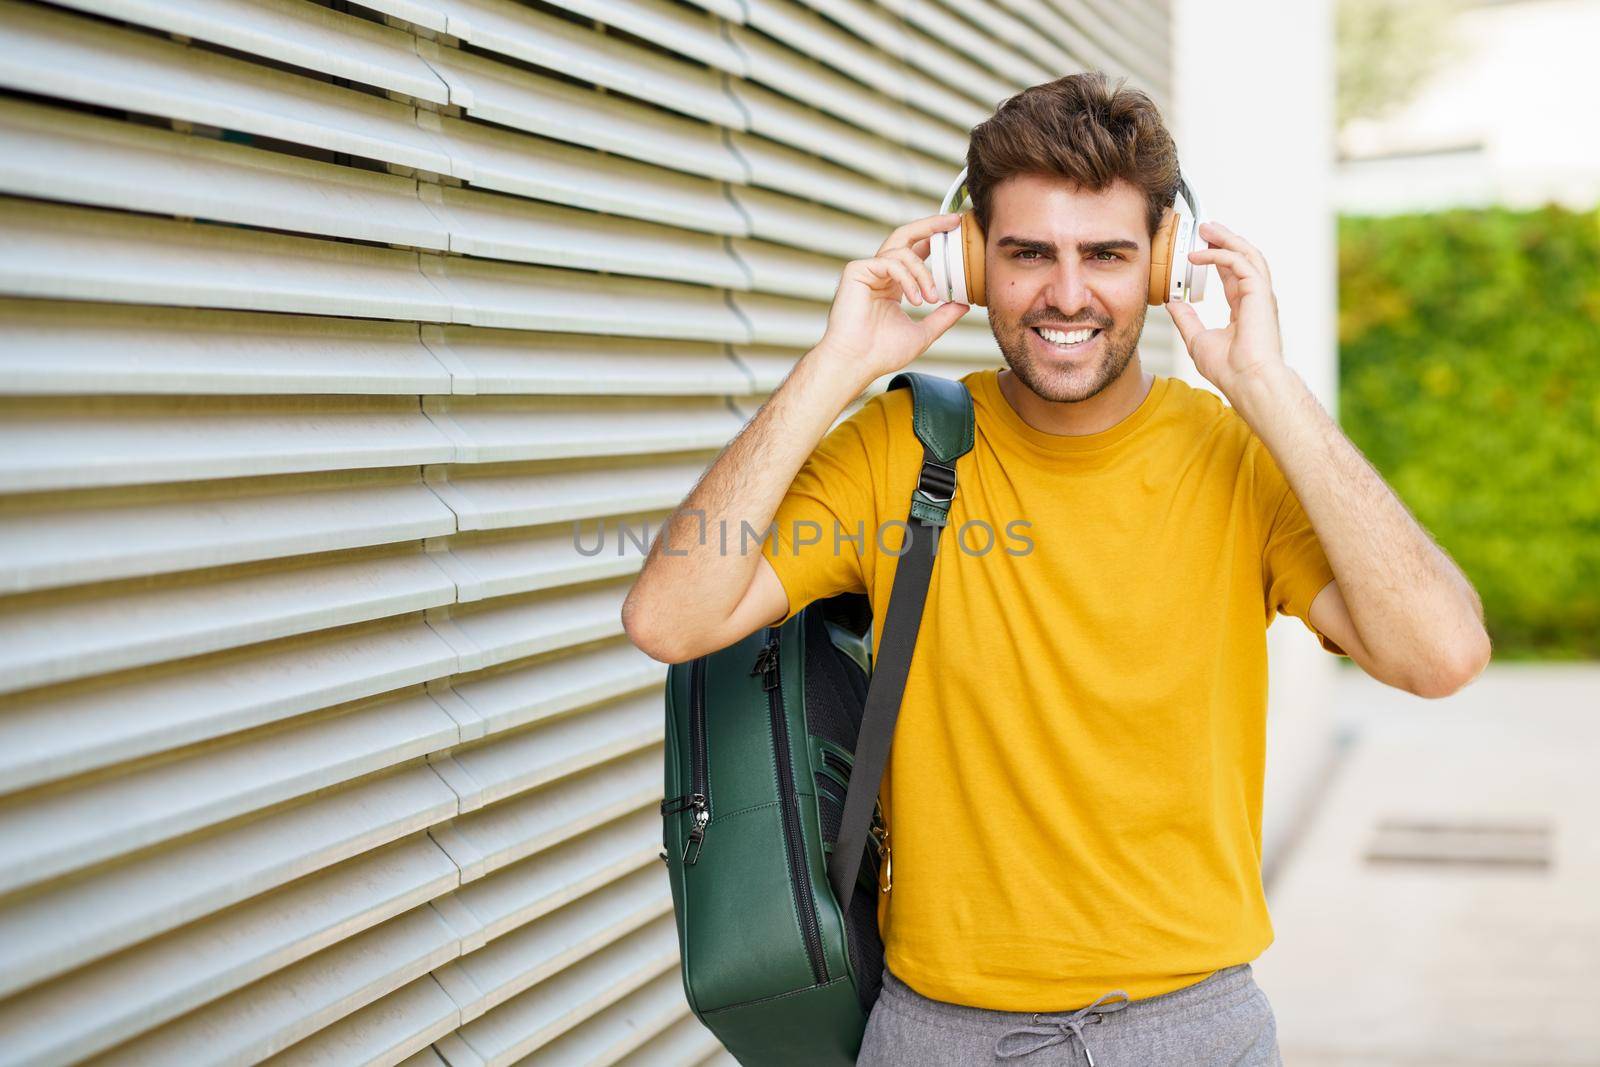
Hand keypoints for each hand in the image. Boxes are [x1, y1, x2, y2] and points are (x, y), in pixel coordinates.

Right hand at [813, 213, 971, 386]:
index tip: (956, 232)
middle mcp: (880, 274)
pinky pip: (890, 262)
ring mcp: (867, 271)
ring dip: (923, 273)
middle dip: (931, 225)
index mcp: (893, 284)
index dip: (935, 240)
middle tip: (953, 222)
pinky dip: (908, 278)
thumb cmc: (882, 352)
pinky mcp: (856, 271)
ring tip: (931, 298)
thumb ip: (943, 317)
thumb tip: (964, 303)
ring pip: (903, 252)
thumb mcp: (923, 332)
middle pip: (905, 236)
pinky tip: (916, 299)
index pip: (915, 253)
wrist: (857, 362)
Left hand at [1165, 221, 1287, 398]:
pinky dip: (1219, 254)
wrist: (1247, 379)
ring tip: (1207, 228)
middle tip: (1205, 228)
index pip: (1232, 274)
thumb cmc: (1229, 368)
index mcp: (1245, 308)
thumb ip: (1186, 319)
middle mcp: (1255, 297)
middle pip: (1243, 257)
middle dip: (1225, 240)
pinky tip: (1199, 254)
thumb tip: (1172, 304)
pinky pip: (1239, 262)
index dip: (1217, 258)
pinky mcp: (1259, 292)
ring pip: (1246, 254)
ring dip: (1226, 238)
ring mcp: (1260, 294)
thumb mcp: (1197, 339)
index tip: (1199, 249)